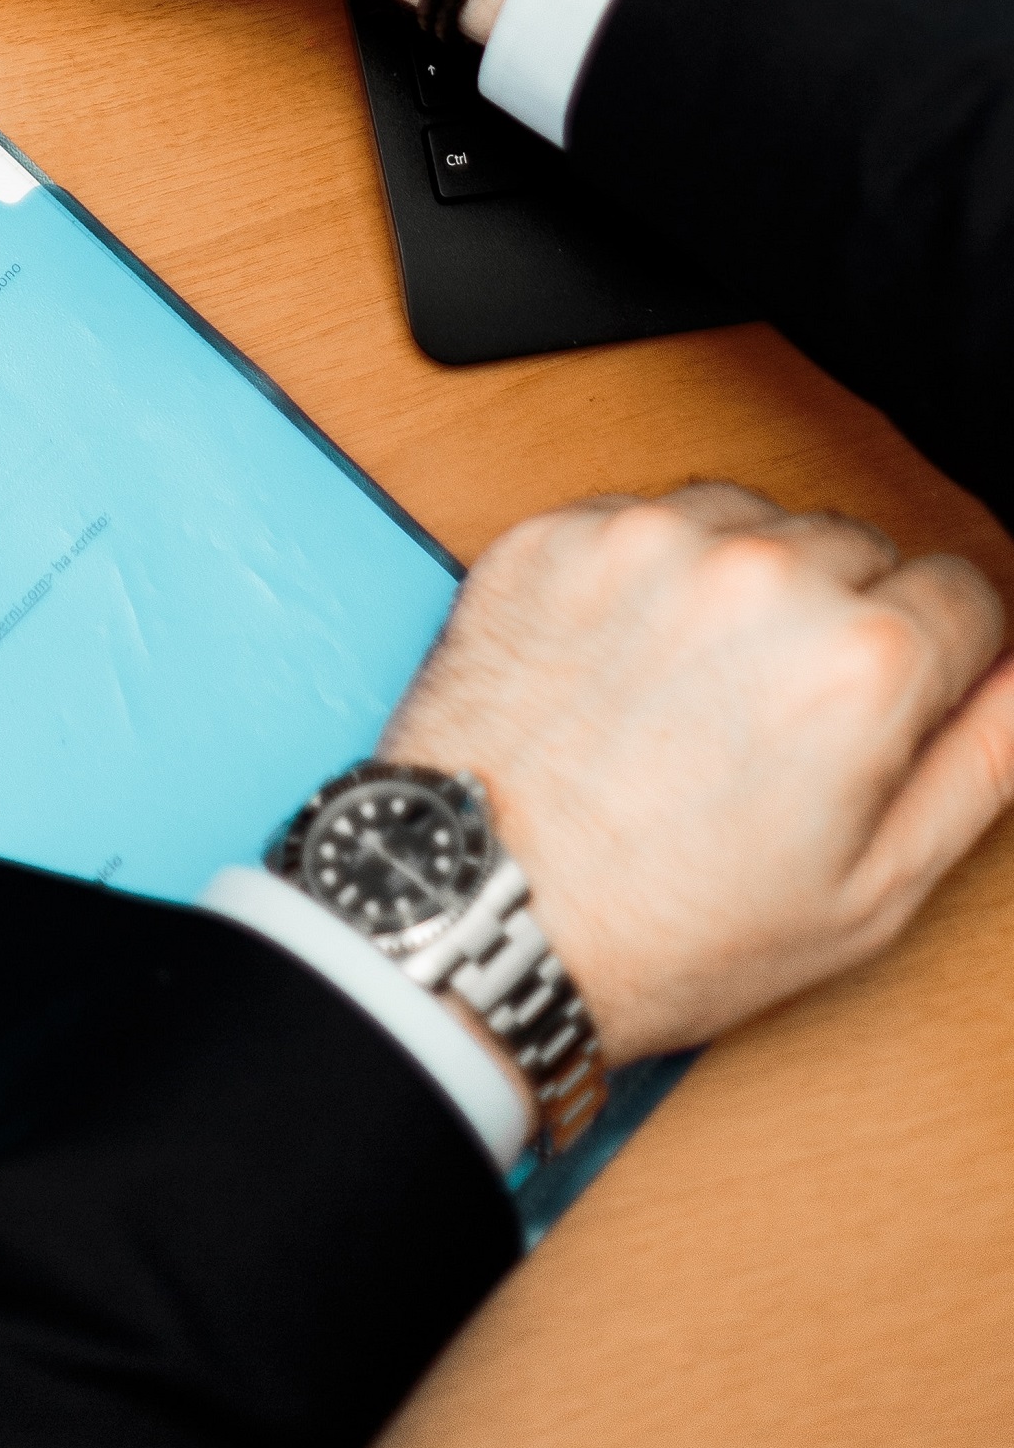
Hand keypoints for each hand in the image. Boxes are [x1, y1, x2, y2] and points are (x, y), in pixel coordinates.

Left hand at [383, 484, 1013, 1064]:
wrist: (483, 915)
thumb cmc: (668, 926)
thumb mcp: (873, 889)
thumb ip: (980, 763)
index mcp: (862, 660)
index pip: (967, 592)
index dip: (939, 660)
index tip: (895, 704)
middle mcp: (759, 574)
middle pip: (862, 548)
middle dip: (843, 621)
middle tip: (783, 722)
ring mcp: (646, 541)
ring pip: (754, 521)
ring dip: (747, 584)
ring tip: (699, 696)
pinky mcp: (556, 533)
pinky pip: (643, 522)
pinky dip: (646, 576)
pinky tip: (625, 668)